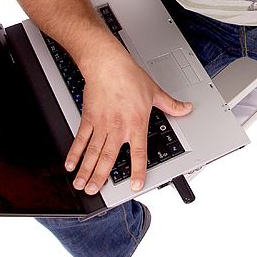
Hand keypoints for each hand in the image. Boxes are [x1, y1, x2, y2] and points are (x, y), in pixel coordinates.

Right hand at [65, 48, 192, 194]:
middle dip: (100, 177)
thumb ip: (171, 105)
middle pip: (109, 158)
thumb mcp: (155, 92)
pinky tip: (70, 164)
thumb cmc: (129, 77)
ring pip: (93, 153)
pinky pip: (81, 139)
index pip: (138, 153)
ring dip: (86, 170)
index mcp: (136, 124)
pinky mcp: (89, 118)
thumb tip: (186, 108)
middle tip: (94, 192)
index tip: (135, 185)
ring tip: (81, 185)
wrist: (107, 64)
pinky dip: (75, 152)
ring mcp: (101, 125)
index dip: (137, 171)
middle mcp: (118, 128)